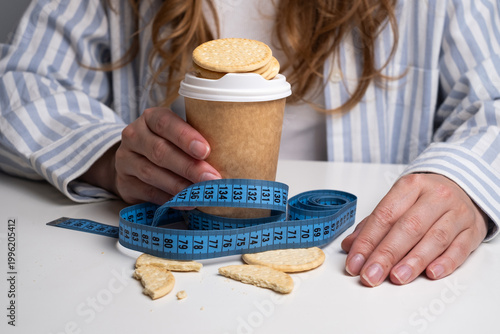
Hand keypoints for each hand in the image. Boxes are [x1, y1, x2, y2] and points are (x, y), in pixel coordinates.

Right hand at [82, 107, 220, 203]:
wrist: (133, 162)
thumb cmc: (168, 144)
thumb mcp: (178, 134)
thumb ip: (196, 138)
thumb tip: (232, 153)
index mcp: (150, 118)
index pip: (164, 123)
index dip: (185, 136)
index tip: (205, 150)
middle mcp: (134, 136)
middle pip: (160, 151)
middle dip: (188, 166)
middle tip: (211, 178)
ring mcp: (126, 160)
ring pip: (152, 173)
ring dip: (180, 185)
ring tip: (201, 193)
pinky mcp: (125, 183)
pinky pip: (148, 192)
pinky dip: (169, 199)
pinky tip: (186, 202)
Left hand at [341, 173, 487, 286]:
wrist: (462, 188)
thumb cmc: (423, 199)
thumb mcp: (397, 202)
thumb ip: (372, 224)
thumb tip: (349, 246)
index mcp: (410, 186)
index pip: (384, 215)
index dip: (367, 241)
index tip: (355, 262)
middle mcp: (435, 197)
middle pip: (408, 228)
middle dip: (386, 254)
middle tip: (371, 275)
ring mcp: (457, 213)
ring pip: (435, 238)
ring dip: (413, 261)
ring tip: (396, 277)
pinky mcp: (473, 230)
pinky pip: (460, 248)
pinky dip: (445, 262)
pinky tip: (431, 273)